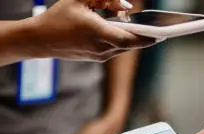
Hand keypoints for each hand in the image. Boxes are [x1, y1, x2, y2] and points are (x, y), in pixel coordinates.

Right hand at [29, 0, 155, 61]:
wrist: (40, 39)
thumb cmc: (59, 16)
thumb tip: (127, 6)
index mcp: (98, 33)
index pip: (130, 39)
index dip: (148, 38)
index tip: (162, 35)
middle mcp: (101, 48)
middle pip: (131, 45)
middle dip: (146, 39)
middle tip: (162, 32)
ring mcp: (99, 56)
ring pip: (124, 48)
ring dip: (134, 39)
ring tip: (148, 30)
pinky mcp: (96, 58)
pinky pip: (115, 49)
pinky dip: (123, 41)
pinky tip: (128, 33)